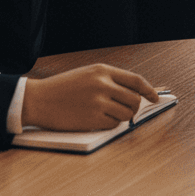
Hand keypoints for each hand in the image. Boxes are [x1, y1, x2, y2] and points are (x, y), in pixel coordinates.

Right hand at [21, 64, 158, 130]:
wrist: (38, 99)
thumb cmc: (63, 88)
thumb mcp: (88, 74)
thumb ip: (110, 80)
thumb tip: (134, 93)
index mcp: (103, 70)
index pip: (136, 80)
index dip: (149, 90)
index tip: (155, 98)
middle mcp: (103, 84)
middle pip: (134, 99)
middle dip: (134, 107)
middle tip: (126, 110)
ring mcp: (98, 102)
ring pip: (127, 114)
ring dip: (123, 117)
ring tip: (110, 115)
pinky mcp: (92, 119)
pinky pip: (114, 125)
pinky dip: (111, 125)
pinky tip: (98, 120)